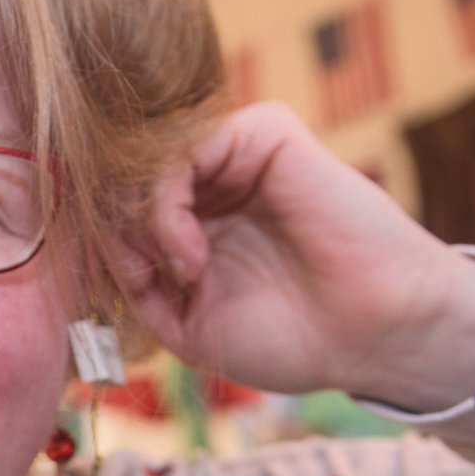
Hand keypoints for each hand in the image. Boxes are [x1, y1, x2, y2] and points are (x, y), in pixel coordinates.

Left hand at [128, 102, 474, 412]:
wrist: (374, 334)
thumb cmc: (293, 338)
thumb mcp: (188, 326)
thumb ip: (139, 281)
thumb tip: (99, 234)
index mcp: (196, 225)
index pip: (119, 210)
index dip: (101, 244)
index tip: (118, 292)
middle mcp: (214, 187)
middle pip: (125, 182)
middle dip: (119, 234)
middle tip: (150, 282)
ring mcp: (238, 160)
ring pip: (149, 164)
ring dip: (145, 224)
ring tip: (183, 273)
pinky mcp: (265, 137)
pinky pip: (186, 145)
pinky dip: (168, 201)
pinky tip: (191, 254)